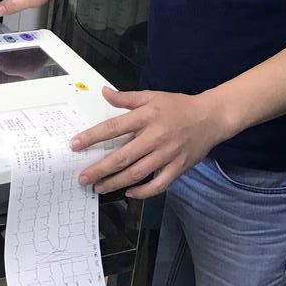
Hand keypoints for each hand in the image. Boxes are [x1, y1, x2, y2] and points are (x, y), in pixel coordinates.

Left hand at [70, 86, 229, 198]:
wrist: (210, 117)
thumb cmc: (178, 106)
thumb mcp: (152, 96)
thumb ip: (126, 98)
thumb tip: (104, 92)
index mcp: (146, 116)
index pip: (113, 127)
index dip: (92, 137)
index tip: (75, 145)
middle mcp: (155, 136)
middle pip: (123, 156)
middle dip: (100, 168)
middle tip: (82, 177)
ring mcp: (167, 154)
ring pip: (137, 173)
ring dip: (116, 182)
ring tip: (99, 187)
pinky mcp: (178, 167)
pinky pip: (158, 185)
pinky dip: (143, 192)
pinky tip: (129, 192)